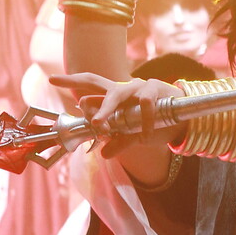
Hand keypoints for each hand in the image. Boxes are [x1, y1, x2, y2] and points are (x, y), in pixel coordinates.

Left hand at [54, 72, 179, 156]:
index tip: (52, 79)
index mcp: (115, 96)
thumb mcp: (134, 135)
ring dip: (109, 111)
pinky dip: (143, 123)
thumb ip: (119, 141)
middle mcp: (124, 88)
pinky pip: (145, 105)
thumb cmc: (156, 124)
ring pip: (119, 95)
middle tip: (82, 114)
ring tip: (103, 126)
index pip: (90, 83)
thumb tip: (104, 154)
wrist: (183, 118)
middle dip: (91, 102)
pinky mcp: (155, 88)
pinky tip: (145, 136)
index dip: (71, 80)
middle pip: (101, 87)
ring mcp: (139, 86)